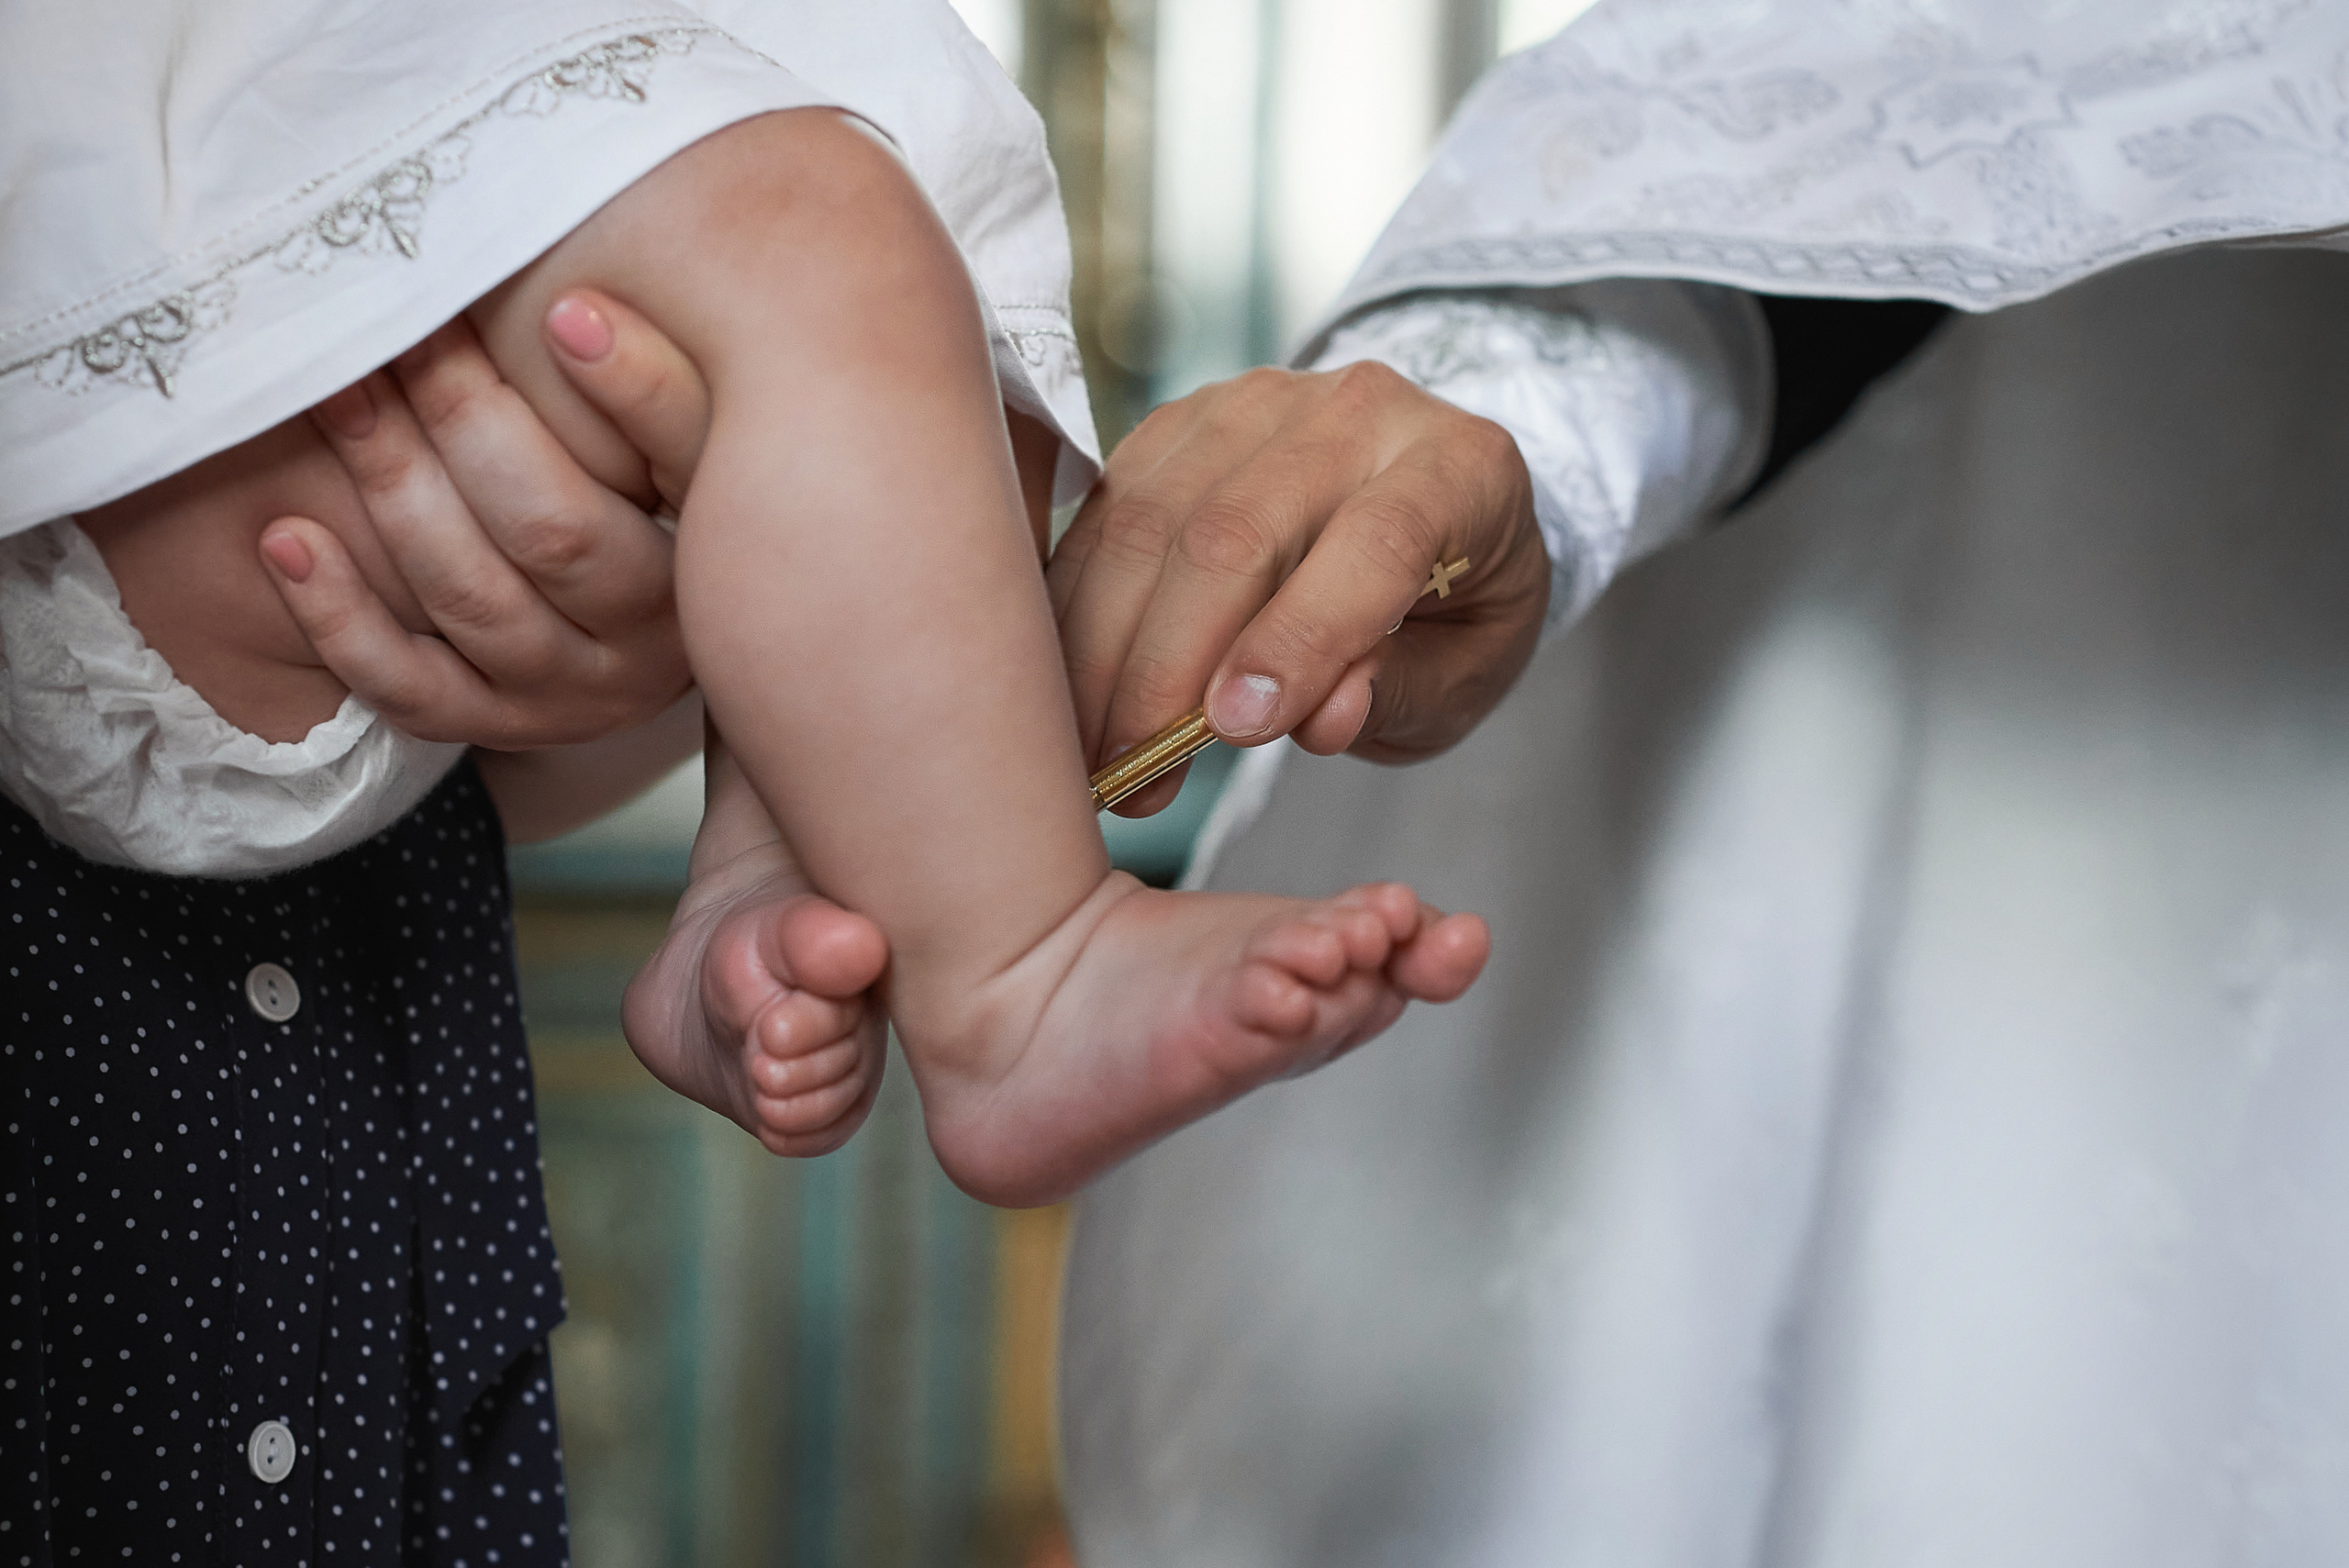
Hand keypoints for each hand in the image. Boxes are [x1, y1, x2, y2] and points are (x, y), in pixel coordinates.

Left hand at [258, 307, 710, 748]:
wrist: (662, 630)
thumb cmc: (672, 507)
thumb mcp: (706, 449)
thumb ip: (671, 386)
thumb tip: (581, 312)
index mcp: (714, 562)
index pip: (670, 468)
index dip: (625, 385)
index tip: (558, 306)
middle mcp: (646, 646)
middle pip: (548, 531)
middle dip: (461, 414)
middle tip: (401, 323)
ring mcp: (565, 697)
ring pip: (468, 597)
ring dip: (390, 485)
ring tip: (334, 393)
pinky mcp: (492, 727)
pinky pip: (406, 686)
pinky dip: (337, 615)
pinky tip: (286, 538)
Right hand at [1047, 362, 1551, 814]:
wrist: (1425, 510)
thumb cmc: (1452, 607)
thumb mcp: (1463, 673)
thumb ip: (1398, 693)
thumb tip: (1318, 719)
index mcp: (1460, 468)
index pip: (1376, 543)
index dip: (1298, 640)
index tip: (1232, 730)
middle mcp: (1359, 411)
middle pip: (1238, 532)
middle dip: (1170, 667)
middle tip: (1136, 772)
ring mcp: (1258, 405)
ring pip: (1152, 520)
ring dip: (1104, 649)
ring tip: (1093, 750)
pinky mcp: (1181, 423)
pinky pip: (1106, 512)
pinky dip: (1075, 607)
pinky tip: (1071, 684)